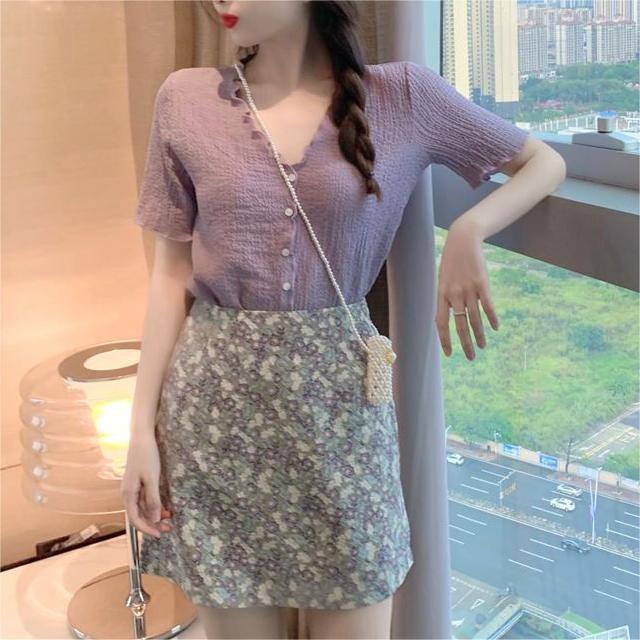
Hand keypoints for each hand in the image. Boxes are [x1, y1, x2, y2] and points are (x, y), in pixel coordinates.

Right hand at [121, 431, 173, 537]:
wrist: (142, 437)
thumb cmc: (146, 457)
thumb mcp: (151, 479)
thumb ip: (152, 500)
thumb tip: (153, 520)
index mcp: (127, 494)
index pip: (135, 519)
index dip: (147, 529)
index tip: (160, 534)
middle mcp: (127, 494)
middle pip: (139, 515)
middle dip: (153, 523)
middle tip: (169, 528)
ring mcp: (132, 488)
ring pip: (143, 507)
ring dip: (155, 514)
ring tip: (169, 518)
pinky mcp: (138, 482)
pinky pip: (145, 499)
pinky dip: (154, 504)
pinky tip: (165, 507)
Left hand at [436, 218, 498, 359]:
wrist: (463, 241)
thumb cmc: (451, 262)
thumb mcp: (443, 280)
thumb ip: (445, 298)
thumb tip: (448, 317)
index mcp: (442, 294)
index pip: (442, 322)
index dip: (445, 340)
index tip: (449, 354)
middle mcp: (455, 294)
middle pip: (460, 324)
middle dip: (465, 343)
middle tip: (471, 357)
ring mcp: (469, 289)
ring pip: (475, 318)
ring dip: (479, 334)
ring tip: (483, 346)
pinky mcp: (482, 284)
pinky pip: (488, 305)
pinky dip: (492, 318)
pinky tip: (496, 328)